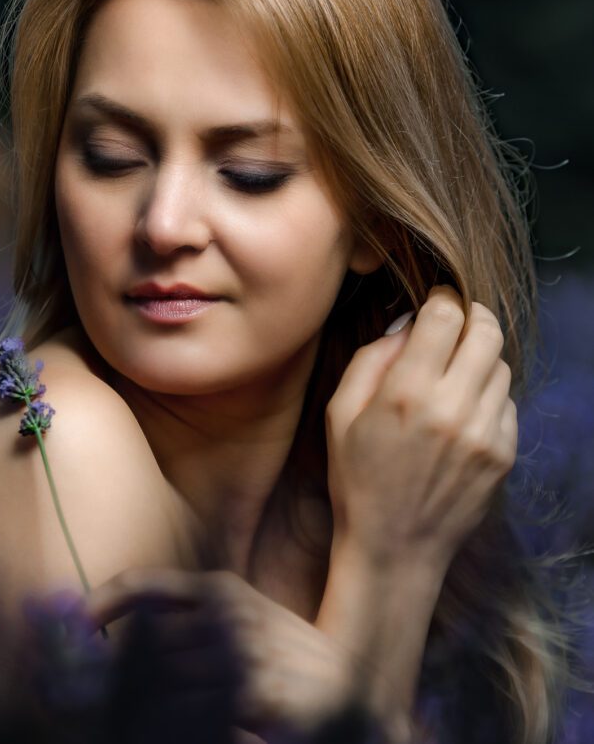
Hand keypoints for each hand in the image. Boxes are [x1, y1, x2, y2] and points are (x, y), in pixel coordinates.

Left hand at [82, 567, 355, 738]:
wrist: (346, 691)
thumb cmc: (284, 653)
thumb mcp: (243, 616)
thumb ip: (193, 617)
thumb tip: (133, 626)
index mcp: (220, 589)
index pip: (145, 584)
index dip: (102, 600)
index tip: (74, 623)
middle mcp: (226, 613)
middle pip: (142, 640)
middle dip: (108, 667)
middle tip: (76, 687)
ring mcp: (240, 652)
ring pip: (158, 679)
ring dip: (131, 699)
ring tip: (118, 711)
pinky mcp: (253, 693)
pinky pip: (188, 711)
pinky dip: (169, 721)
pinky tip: (166, 723)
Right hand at [325, 286, 516, 572]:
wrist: (394, 547)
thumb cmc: (356, 478)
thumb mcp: (339, 414)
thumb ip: (371, 359)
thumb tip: (407, 325)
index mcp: (407, 393)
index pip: (445, 316)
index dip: (442, 299)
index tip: (435, 301)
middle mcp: (454, 407)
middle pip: (487, 330)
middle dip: (471, 316)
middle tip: (454, 323)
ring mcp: (486, 432)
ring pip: (500, 364)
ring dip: (478, 357)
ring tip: (452, 375)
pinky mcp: (505, 453)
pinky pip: (506, 401)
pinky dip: (486, 393)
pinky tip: (460, 412)